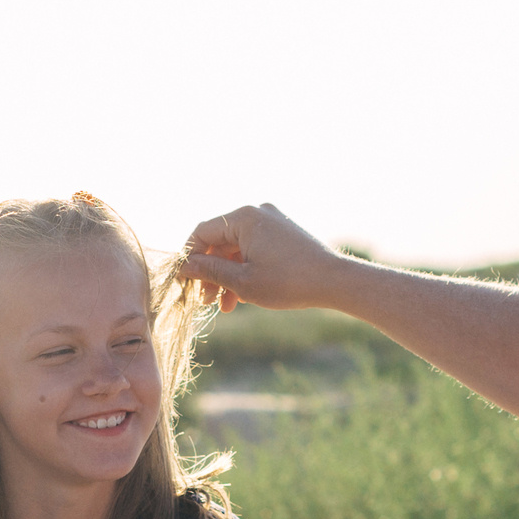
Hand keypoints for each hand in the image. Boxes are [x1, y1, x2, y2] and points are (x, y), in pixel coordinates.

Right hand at [181, 204, 348, 313]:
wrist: (334, 282)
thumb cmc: (288, 282)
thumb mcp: (242, 281)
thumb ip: (209, 271)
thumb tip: (184, 266)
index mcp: (243, 217)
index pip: (202, 233)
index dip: (189, 258)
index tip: (184, 282)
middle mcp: (257, 213)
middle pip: (219, 242)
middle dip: (210, 272)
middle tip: (205, 300)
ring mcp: (272, 222)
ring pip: (236, 249)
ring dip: (227, 276)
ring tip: (224, 305)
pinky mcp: (282, 234)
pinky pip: (253, 250)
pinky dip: (245, 270)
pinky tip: (242, 297)